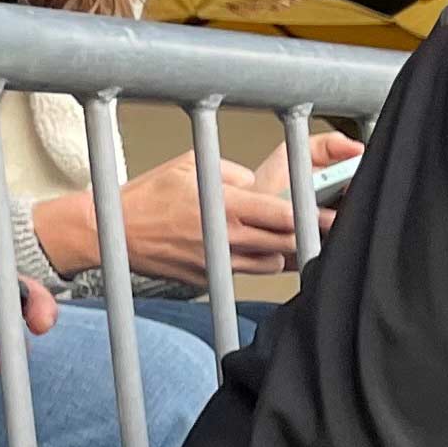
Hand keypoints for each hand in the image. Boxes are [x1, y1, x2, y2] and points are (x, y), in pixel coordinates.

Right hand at [30, 130, 362, 284]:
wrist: (114, 232)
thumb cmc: (149, 195)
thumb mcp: (189, 166)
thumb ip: (231, 173)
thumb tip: (259, 183)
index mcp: (224, 206)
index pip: (280, 215)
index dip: (311, 218)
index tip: (334, 216)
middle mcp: (225, 237)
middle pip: (284, 243)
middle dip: (311, 237)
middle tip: (331, 230)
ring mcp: (218, 262)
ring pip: (272, 263)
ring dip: (287, 252)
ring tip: (298, 239)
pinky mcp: (210, 280)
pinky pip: (248, 273)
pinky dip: (261, 263)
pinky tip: (265, 251)